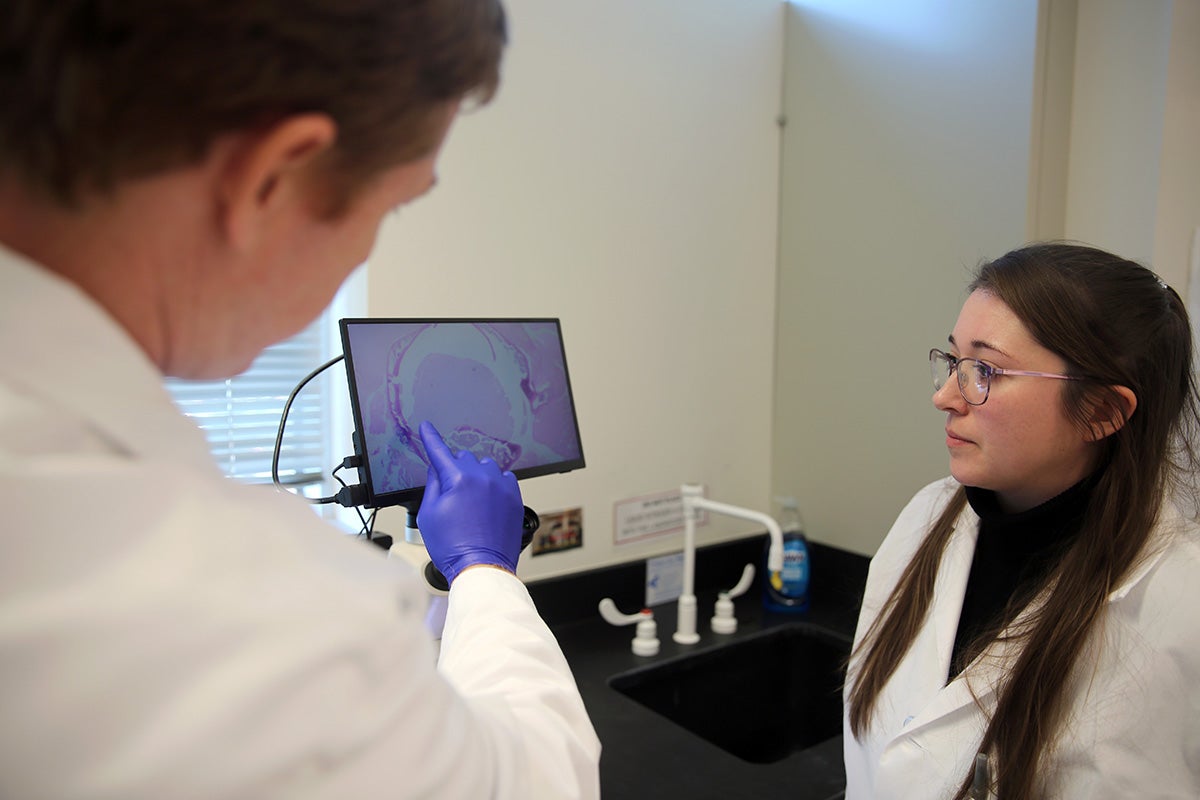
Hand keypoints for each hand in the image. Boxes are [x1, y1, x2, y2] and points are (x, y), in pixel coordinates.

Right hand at [416, 421, 524, 583]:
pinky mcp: (515, 497)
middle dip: (455, 469)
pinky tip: (487, 503)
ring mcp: (502, 487)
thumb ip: (432, 485)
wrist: (482, 567)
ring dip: (477, 476)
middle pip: (464, 458)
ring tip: (471, 502)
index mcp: (459, 479)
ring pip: (486, 467)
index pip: (440, 451)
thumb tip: (436, 469)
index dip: (430, 437)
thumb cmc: (454, 546)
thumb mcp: (428, 515)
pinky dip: (494, 485)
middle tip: (451, 494)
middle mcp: (483, 478)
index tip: (427, 428)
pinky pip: (503, 479)